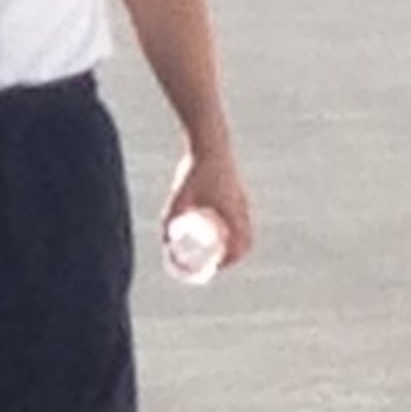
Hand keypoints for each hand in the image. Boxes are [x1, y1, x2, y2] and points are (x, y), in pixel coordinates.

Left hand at [163, 148, 255, 268]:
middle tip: (215, 263)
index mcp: (233, 213)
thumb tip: (163, 240)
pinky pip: (244, 219)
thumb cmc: (195, 170)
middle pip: (247, 242)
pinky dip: (236, 230)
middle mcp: (243, 209)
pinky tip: (221, 230)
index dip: (228, 261)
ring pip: (247, 230)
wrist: (211, 144)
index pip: (239, 246)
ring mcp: (244, 200)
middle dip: (233, 256)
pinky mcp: (239, 193)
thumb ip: (170, 218)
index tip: (213, 268)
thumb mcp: (180, 196)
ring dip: (235, 243)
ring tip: (217, 249)